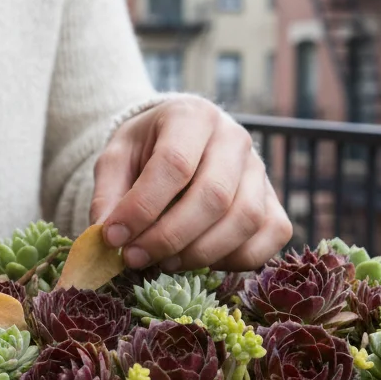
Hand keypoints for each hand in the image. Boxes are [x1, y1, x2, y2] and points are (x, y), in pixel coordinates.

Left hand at [91, 97, 291, 271]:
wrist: (179, 141)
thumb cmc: (146, 150)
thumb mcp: (116, 158)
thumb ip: (109, 195)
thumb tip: (106, 237)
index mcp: (192, 116)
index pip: (174, 163)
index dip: (142, 207)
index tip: (113, 237)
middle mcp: (234, 138)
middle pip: (214, 196)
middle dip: (169, 237)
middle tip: (136, 257)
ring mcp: (260, 170)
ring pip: (245, 219)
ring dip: (201, 253)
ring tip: (164, 263)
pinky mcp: (274, 200)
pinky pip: (272, 235)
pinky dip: (237, 258)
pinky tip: (201, 261)